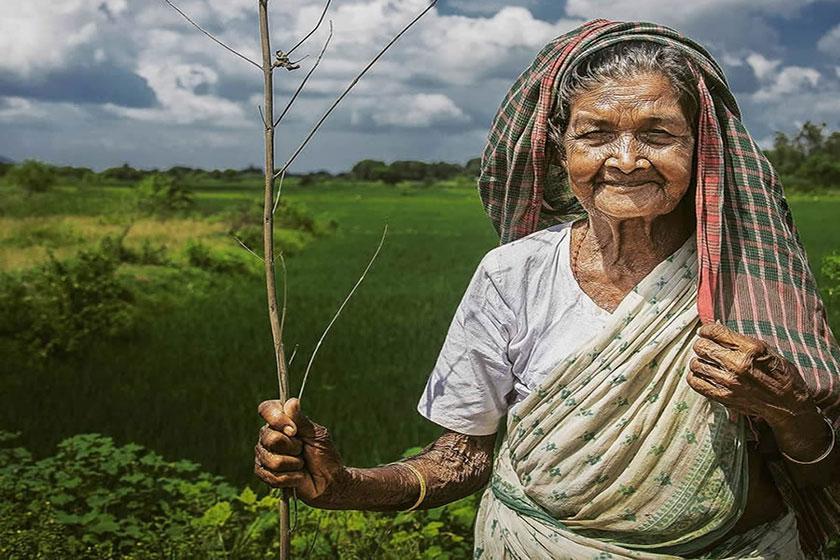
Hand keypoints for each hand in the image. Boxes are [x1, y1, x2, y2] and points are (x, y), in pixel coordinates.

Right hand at [255, 397, 346, 505]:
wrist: (328, 482)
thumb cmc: (324, 455)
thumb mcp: (317, 435)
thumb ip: (302, 420)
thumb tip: (291, 402)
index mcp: (281, 422)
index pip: (267, 409)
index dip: (277, 419)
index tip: (294, 430)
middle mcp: (269, 436)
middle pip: (270, 438)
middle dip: (293, 447)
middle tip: (303, 450)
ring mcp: (264, 455)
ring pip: (272, 460)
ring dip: (294, 464)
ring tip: (301, 464)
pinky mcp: (264, 474)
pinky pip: (273, 477)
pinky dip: (292, 478)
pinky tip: (298, 476)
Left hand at [687, 322, 815, 425]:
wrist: (788, 403)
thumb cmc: (779, 373)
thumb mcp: (765, 349)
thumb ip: (740, 340)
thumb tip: (716, 331)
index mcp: (750, 348)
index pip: (715, 332)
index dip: (706, 330)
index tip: (706, 332)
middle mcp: (737, 364)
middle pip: (702, 347)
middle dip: (701, 344)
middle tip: (705, 347)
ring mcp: (729, 382)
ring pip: (696, 364)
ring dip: (698, 361)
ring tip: (705, 362)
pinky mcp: (723, 396)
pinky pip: (696, 383)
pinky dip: (694, 377)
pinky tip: (701, 374)